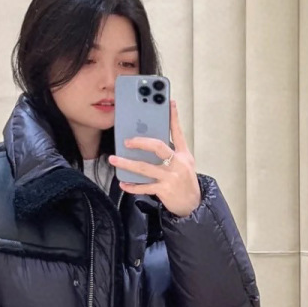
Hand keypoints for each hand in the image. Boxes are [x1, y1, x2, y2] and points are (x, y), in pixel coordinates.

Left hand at [109, 98, 201, 217]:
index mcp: (183, 154)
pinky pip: (144, 187)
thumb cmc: (185, 180)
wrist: (193, 204)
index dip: (174, 116)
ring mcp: (170, 177)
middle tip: (126, 141)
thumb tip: (150, 140)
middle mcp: (178, 163)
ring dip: (127, 164)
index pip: (178, 132)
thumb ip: (171, 151)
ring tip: (114, 159)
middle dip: (140, 142)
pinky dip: (132, 186)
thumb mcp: (185, 163)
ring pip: (145, 168)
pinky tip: (123, 184)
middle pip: (158, 147)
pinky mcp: (164, 190)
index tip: (169, 102)